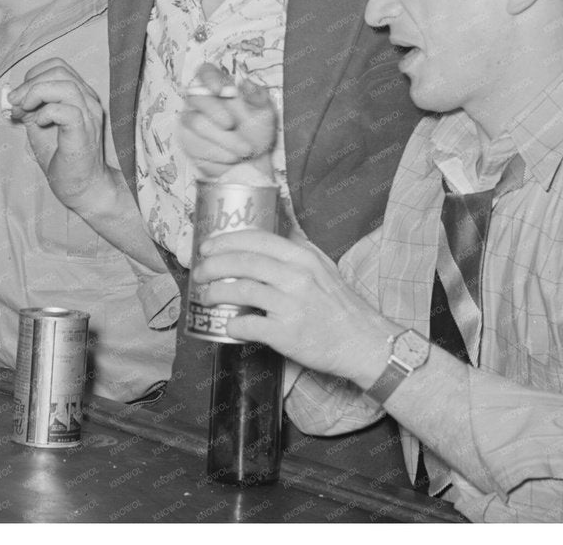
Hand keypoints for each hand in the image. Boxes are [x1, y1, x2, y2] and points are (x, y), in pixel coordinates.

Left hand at [7, 58, 108, 207]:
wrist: (82, 188)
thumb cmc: (63, 158)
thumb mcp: (39, 126)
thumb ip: (29, 108)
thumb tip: (11, 96)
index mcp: (80, 95)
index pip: (58, 66)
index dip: (33, 75)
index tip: (18, 97)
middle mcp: (88, 101)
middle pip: (59, 71)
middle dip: (29, 84)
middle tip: (15, 104)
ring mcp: (89, 116)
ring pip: (65, 86)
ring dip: (36, 94)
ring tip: (24, 112)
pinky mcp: (84, 132)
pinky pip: (66, 110)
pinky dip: (46, 112)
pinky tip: (39, 124)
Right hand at [178, 63, 278, 178]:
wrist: (252, 161)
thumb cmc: (257, 130)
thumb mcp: (265, 112)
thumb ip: (258, 97)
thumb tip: (246, 84)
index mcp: (220, 86)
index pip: (206, 72)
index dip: (210, 78)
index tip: (221, 90)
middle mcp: (201, 100)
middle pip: (196, 97)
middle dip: (215, 112)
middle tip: (232, 124)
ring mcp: (191, 119)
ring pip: (196, 122)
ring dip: (222, 138)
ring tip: (244, 149)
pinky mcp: (187, 140)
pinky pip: (196, 144)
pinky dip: (217, 152)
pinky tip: (232, 157)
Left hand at [192, 229, 385, 384]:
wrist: (364, 342)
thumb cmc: (340, 305)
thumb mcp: (323, 266)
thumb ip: (298, 246)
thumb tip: (278, 220)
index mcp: (302, 258)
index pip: (256, 239)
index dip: (225, 241)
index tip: (207, 247)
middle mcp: (296, 277)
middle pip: (242, 262)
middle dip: (212, 265)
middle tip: (199, 272)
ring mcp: (291, 305)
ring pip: (240, 291)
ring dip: (215, 293)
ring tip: (206, 296)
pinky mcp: (287, 334)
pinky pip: (248, 325)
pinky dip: (233, 325)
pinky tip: (229, 326)